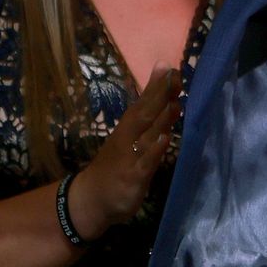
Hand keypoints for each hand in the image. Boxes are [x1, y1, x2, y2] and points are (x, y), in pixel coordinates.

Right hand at [66, 66, 183, 239]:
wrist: (91, 200)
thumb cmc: (115, 165)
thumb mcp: (130, 140)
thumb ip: (147, 118)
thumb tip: (163, 94)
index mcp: (127, 128)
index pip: (142, 103)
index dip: (155, 86)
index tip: (169, 67)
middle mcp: (128, 139)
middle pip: (144, 113)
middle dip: (159, 95)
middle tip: (174, 75)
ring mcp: (130, 157)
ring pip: (147, 135)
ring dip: (161, 118)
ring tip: (174, 101)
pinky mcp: (134, 178)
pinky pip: (145, 163)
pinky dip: (155, 150)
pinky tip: (165, 139)